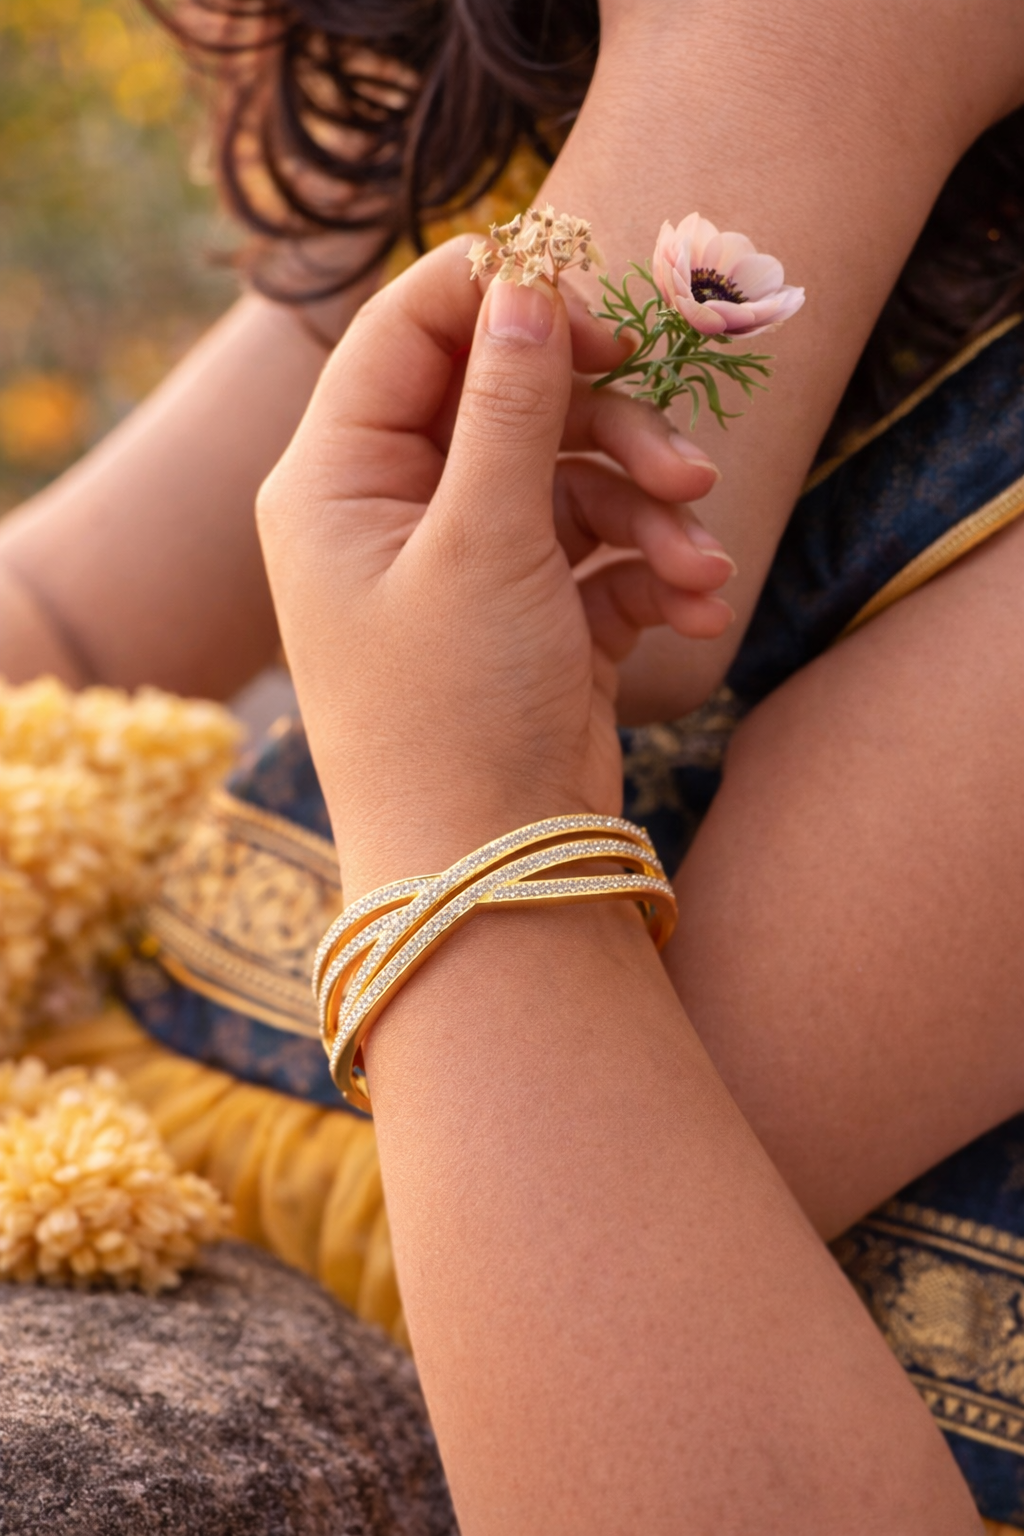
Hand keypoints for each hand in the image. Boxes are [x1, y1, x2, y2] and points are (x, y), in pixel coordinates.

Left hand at [257, 240, 733, 896]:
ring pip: (569, 480)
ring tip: (702, 570)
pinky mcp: (525, 617)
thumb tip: (524, 281)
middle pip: (508, 403)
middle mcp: (390, 512)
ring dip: (648, 515)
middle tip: (687, 464)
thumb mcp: (482, 545)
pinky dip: (647, 574)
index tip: (603, 322)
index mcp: (337, 479)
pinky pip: (594, 555)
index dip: (508, 305)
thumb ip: (506, 405)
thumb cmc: (453, 715)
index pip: (412, 330)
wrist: (488, 875)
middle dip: (609, 430)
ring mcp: (461, 566)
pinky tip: (694, 614)